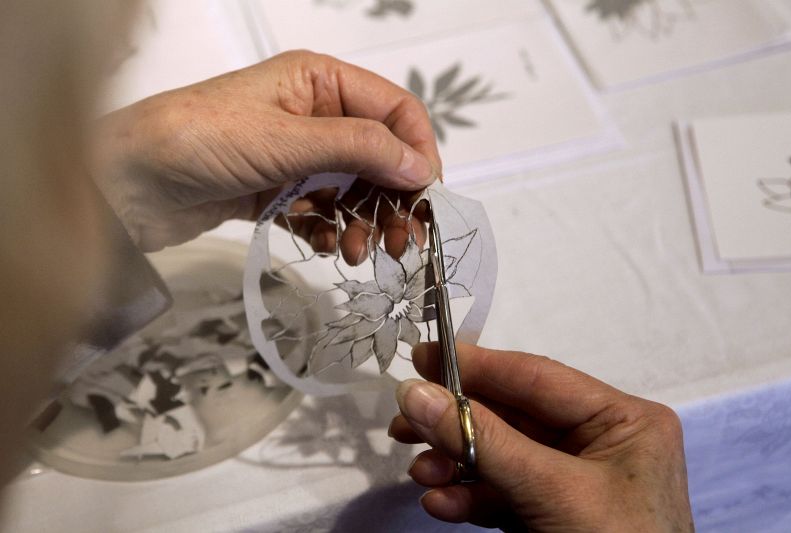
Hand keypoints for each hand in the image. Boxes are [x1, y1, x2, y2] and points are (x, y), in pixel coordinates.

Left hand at [92, 50, 440, 254]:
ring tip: (359, 255)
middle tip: (403, 243)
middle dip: (393, 199)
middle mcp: (313, 114)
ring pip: (352, 189)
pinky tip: (328, 249)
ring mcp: (294, 155)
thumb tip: (422, 167)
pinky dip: (331, 232)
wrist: (124, 183)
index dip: (418, 152)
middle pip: (378, 156)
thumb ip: (361, 150)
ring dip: (364, 223)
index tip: (428, 198)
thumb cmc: (199, 141)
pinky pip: (321, 212)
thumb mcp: (288, 140)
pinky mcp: (275, 191)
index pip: (394, 111)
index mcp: (320, 81)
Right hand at [389, 343, 693, 531]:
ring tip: (419, 472)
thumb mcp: (552, 490)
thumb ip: (482, 439)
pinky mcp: (548, 516)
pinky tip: (440, 503)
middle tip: (404, 421)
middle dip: (456, 424)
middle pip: (511, 417)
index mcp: (622, 421)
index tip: (421, 357)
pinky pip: (500, 494)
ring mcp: (571, 483)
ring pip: (499, 456)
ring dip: (454, 464)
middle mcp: (597, 443)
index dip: (477, 366)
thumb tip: (414, 393)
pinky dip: (467, 497)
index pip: (537, 378)